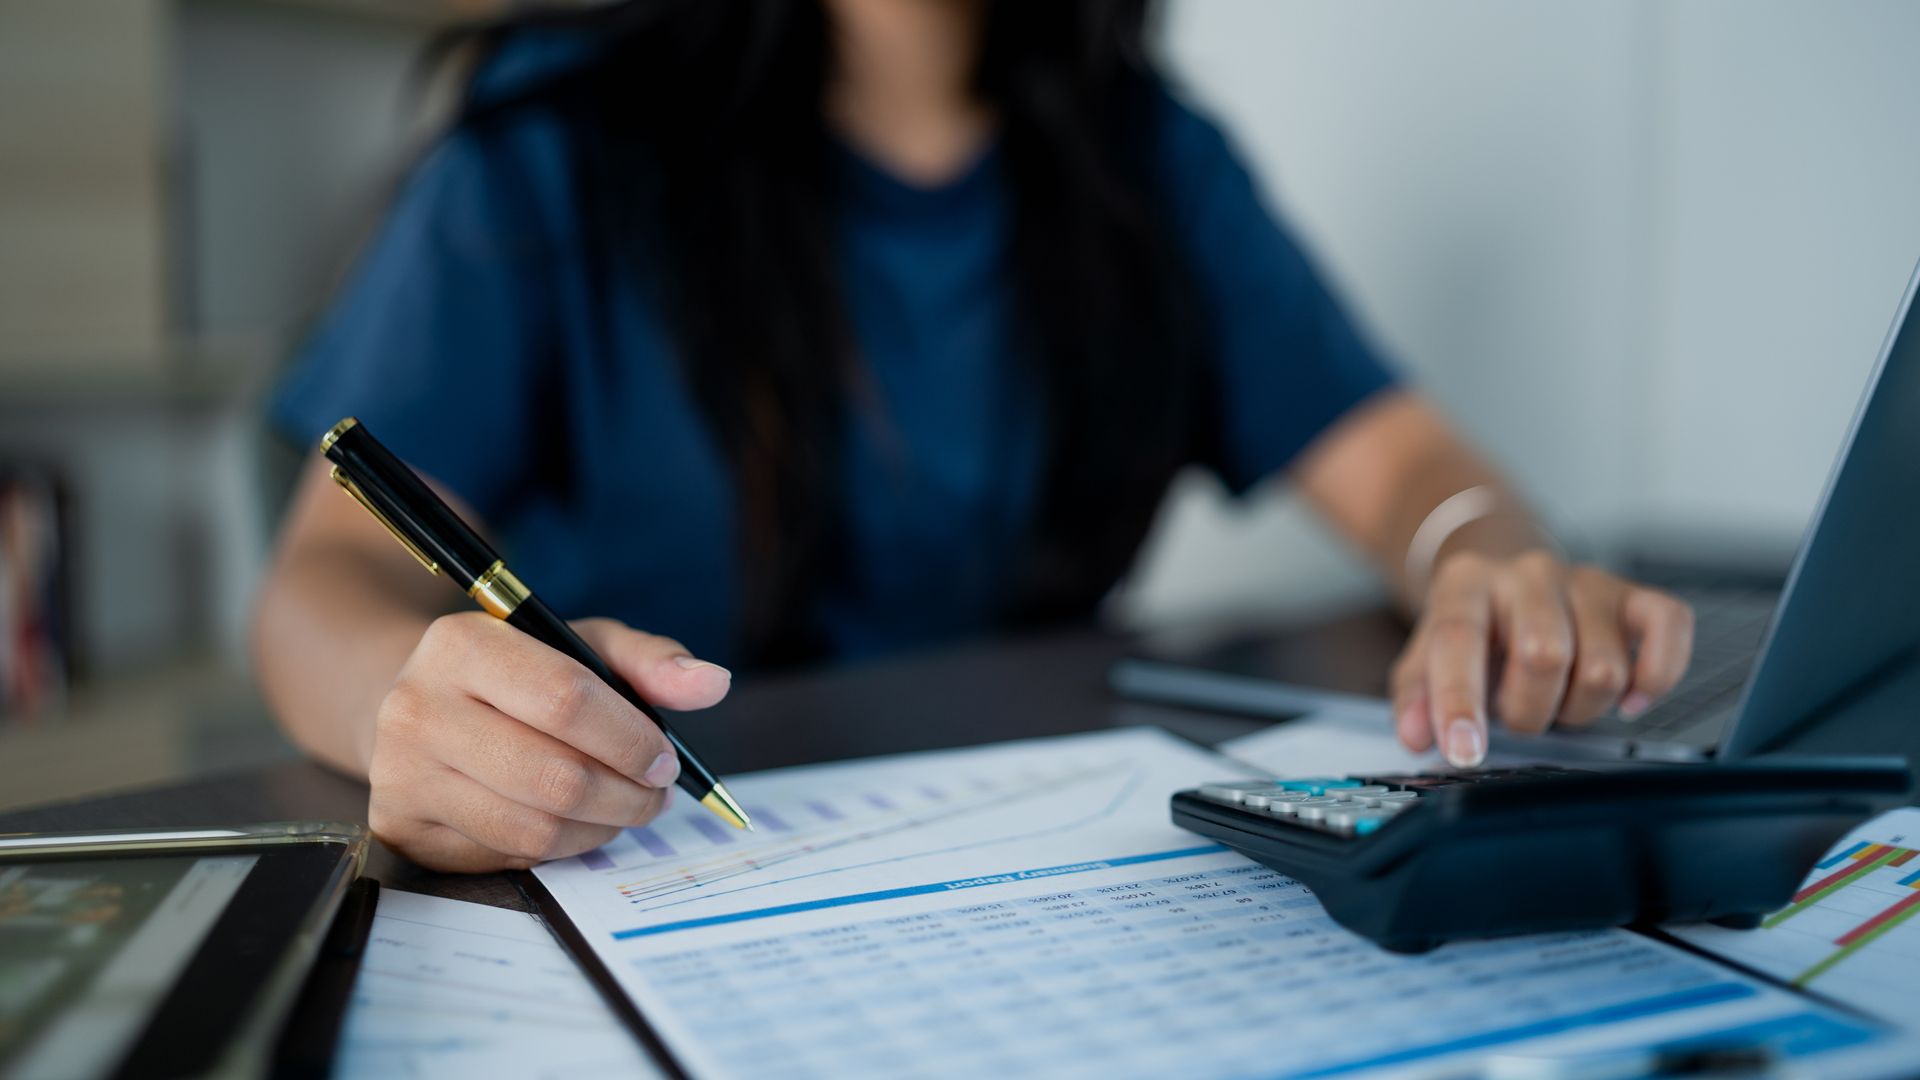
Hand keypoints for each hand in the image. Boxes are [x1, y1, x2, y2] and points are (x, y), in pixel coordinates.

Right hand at [367, 614, 731, 871]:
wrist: (422, 707)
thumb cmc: (517, 676)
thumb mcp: (580, 647)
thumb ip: (650, 661)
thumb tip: (714, 683)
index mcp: (462, 644)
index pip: (565, 700)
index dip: (630, 739)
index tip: (666, 759)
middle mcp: (415, 707)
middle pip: (554, 776)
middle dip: (626, 795)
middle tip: (656, 795)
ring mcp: (401, 773)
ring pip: (534, 828)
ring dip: (601, 828)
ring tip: (623, 808)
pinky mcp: (402, 826)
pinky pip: (507, 857)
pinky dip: (560, 848)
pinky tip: (572, 822)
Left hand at [1389, 551, 1693, 765]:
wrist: (1505, 581)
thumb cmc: (1472, 633)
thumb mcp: (1425, 661)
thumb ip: (1415, 699)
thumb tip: (1417, 736)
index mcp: (1465, 585)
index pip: (1459, 639)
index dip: (1459, 701)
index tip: (1464, 751)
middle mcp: (1528, 574)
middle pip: (1544, 655)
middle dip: (1529, 710)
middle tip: (1518, 713)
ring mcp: (1587, 581)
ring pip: (1603, 667)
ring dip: (1579, 708)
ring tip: (1557, 698)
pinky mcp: (1635, 595)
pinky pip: (1669, 629)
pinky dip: (1654, 677)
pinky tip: (1627, 697)